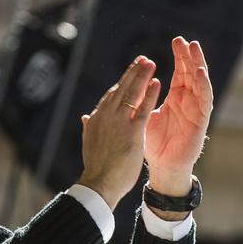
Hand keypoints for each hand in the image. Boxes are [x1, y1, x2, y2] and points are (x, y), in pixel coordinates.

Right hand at [77, 56, 160, 210]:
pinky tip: (157, 83)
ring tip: (150, 63)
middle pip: (121, 89)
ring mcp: (118, 123)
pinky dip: (150, 94)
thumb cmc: (97, 168)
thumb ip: (88, 127)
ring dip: (141, 76)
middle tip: (143, 59)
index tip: (131, 72)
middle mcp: (105, 116)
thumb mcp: (89, 143)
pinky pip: (142, 109)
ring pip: (131, 94)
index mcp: (96, 119)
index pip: (111, 96)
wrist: (99, 184)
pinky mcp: (131, 133)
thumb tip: (85, 117)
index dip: (122, 82)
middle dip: (133, 72)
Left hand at [144, 37, 212, 198]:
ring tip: (194, 49)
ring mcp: (196, 110)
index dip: (179, 56)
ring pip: (201, 82)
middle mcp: (188, 101)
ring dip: (198, 64)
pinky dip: (204, 85)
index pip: (179, 72)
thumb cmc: (153, 144)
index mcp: (176, 98)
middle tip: (183, 40)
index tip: (175, 40)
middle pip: (191, 72)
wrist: (162, 168)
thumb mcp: (143, 116)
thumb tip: (124, 85)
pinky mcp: (201, 121)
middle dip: (188, 55)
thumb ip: (140, 100)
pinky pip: (205, 100)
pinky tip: (200, 73)